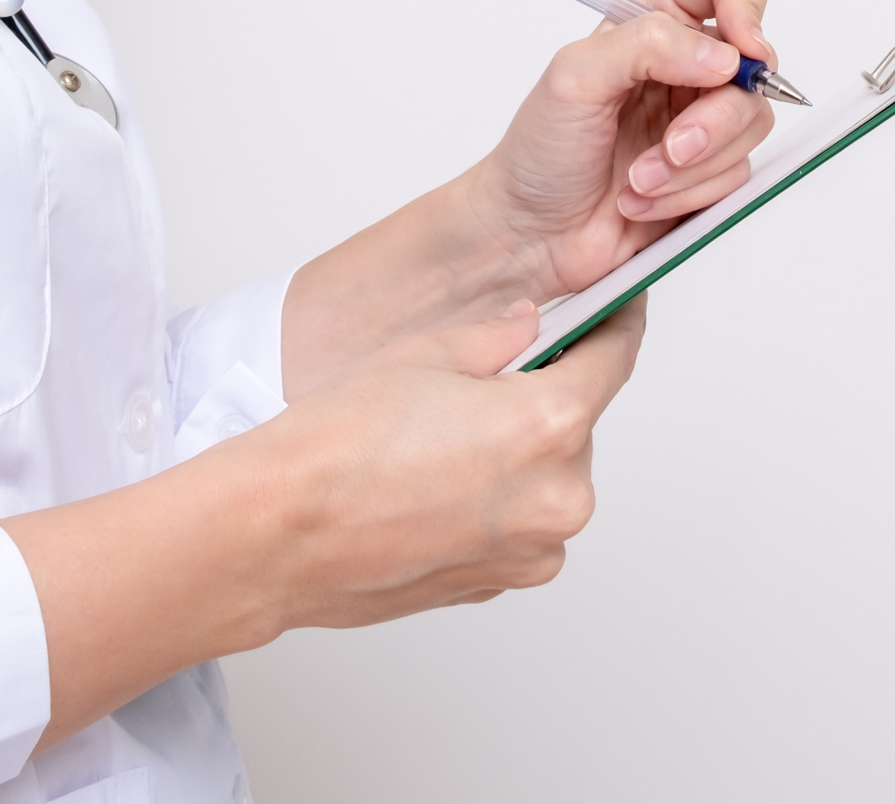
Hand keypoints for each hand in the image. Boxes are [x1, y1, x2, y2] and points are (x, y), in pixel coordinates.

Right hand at [251, 296, 644, 627]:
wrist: (277, 533)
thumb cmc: (334, 446)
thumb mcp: (422, 357)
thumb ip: (497, 339)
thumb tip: (528, 329)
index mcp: (548, 426)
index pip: (613, 360)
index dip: (615, 325)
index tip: (617, 310)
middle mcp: (557, 498)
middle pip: (576, 425)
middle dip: (539, 398)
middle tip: (473, 386)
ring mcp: (532, 552)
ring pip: (548, 480)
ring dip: (516, 457)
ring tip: (436, 445)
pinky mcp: (501, 583)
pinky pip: (519, 527)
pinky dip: (492, 503)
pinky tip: (429, 486)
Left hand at [282, 0, 779, 397]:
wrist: (530, 231)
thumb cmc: (540, 150)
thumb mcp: (575, 76)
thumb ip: (648, 44)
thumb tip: (723, 56)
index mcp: (654, 14)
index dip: (749, 2)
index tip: (737, 51)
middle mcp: (688, 60)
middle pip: (758, 64)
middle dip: (712, 118)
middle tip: (668, 146)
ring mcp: (703, 116)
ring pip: (752, 124)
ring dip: (692, 164)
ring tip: (636, 179)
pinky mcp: (711, 169)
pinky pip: (738, 175)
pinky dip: (688, 193)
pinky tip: (641, 199)